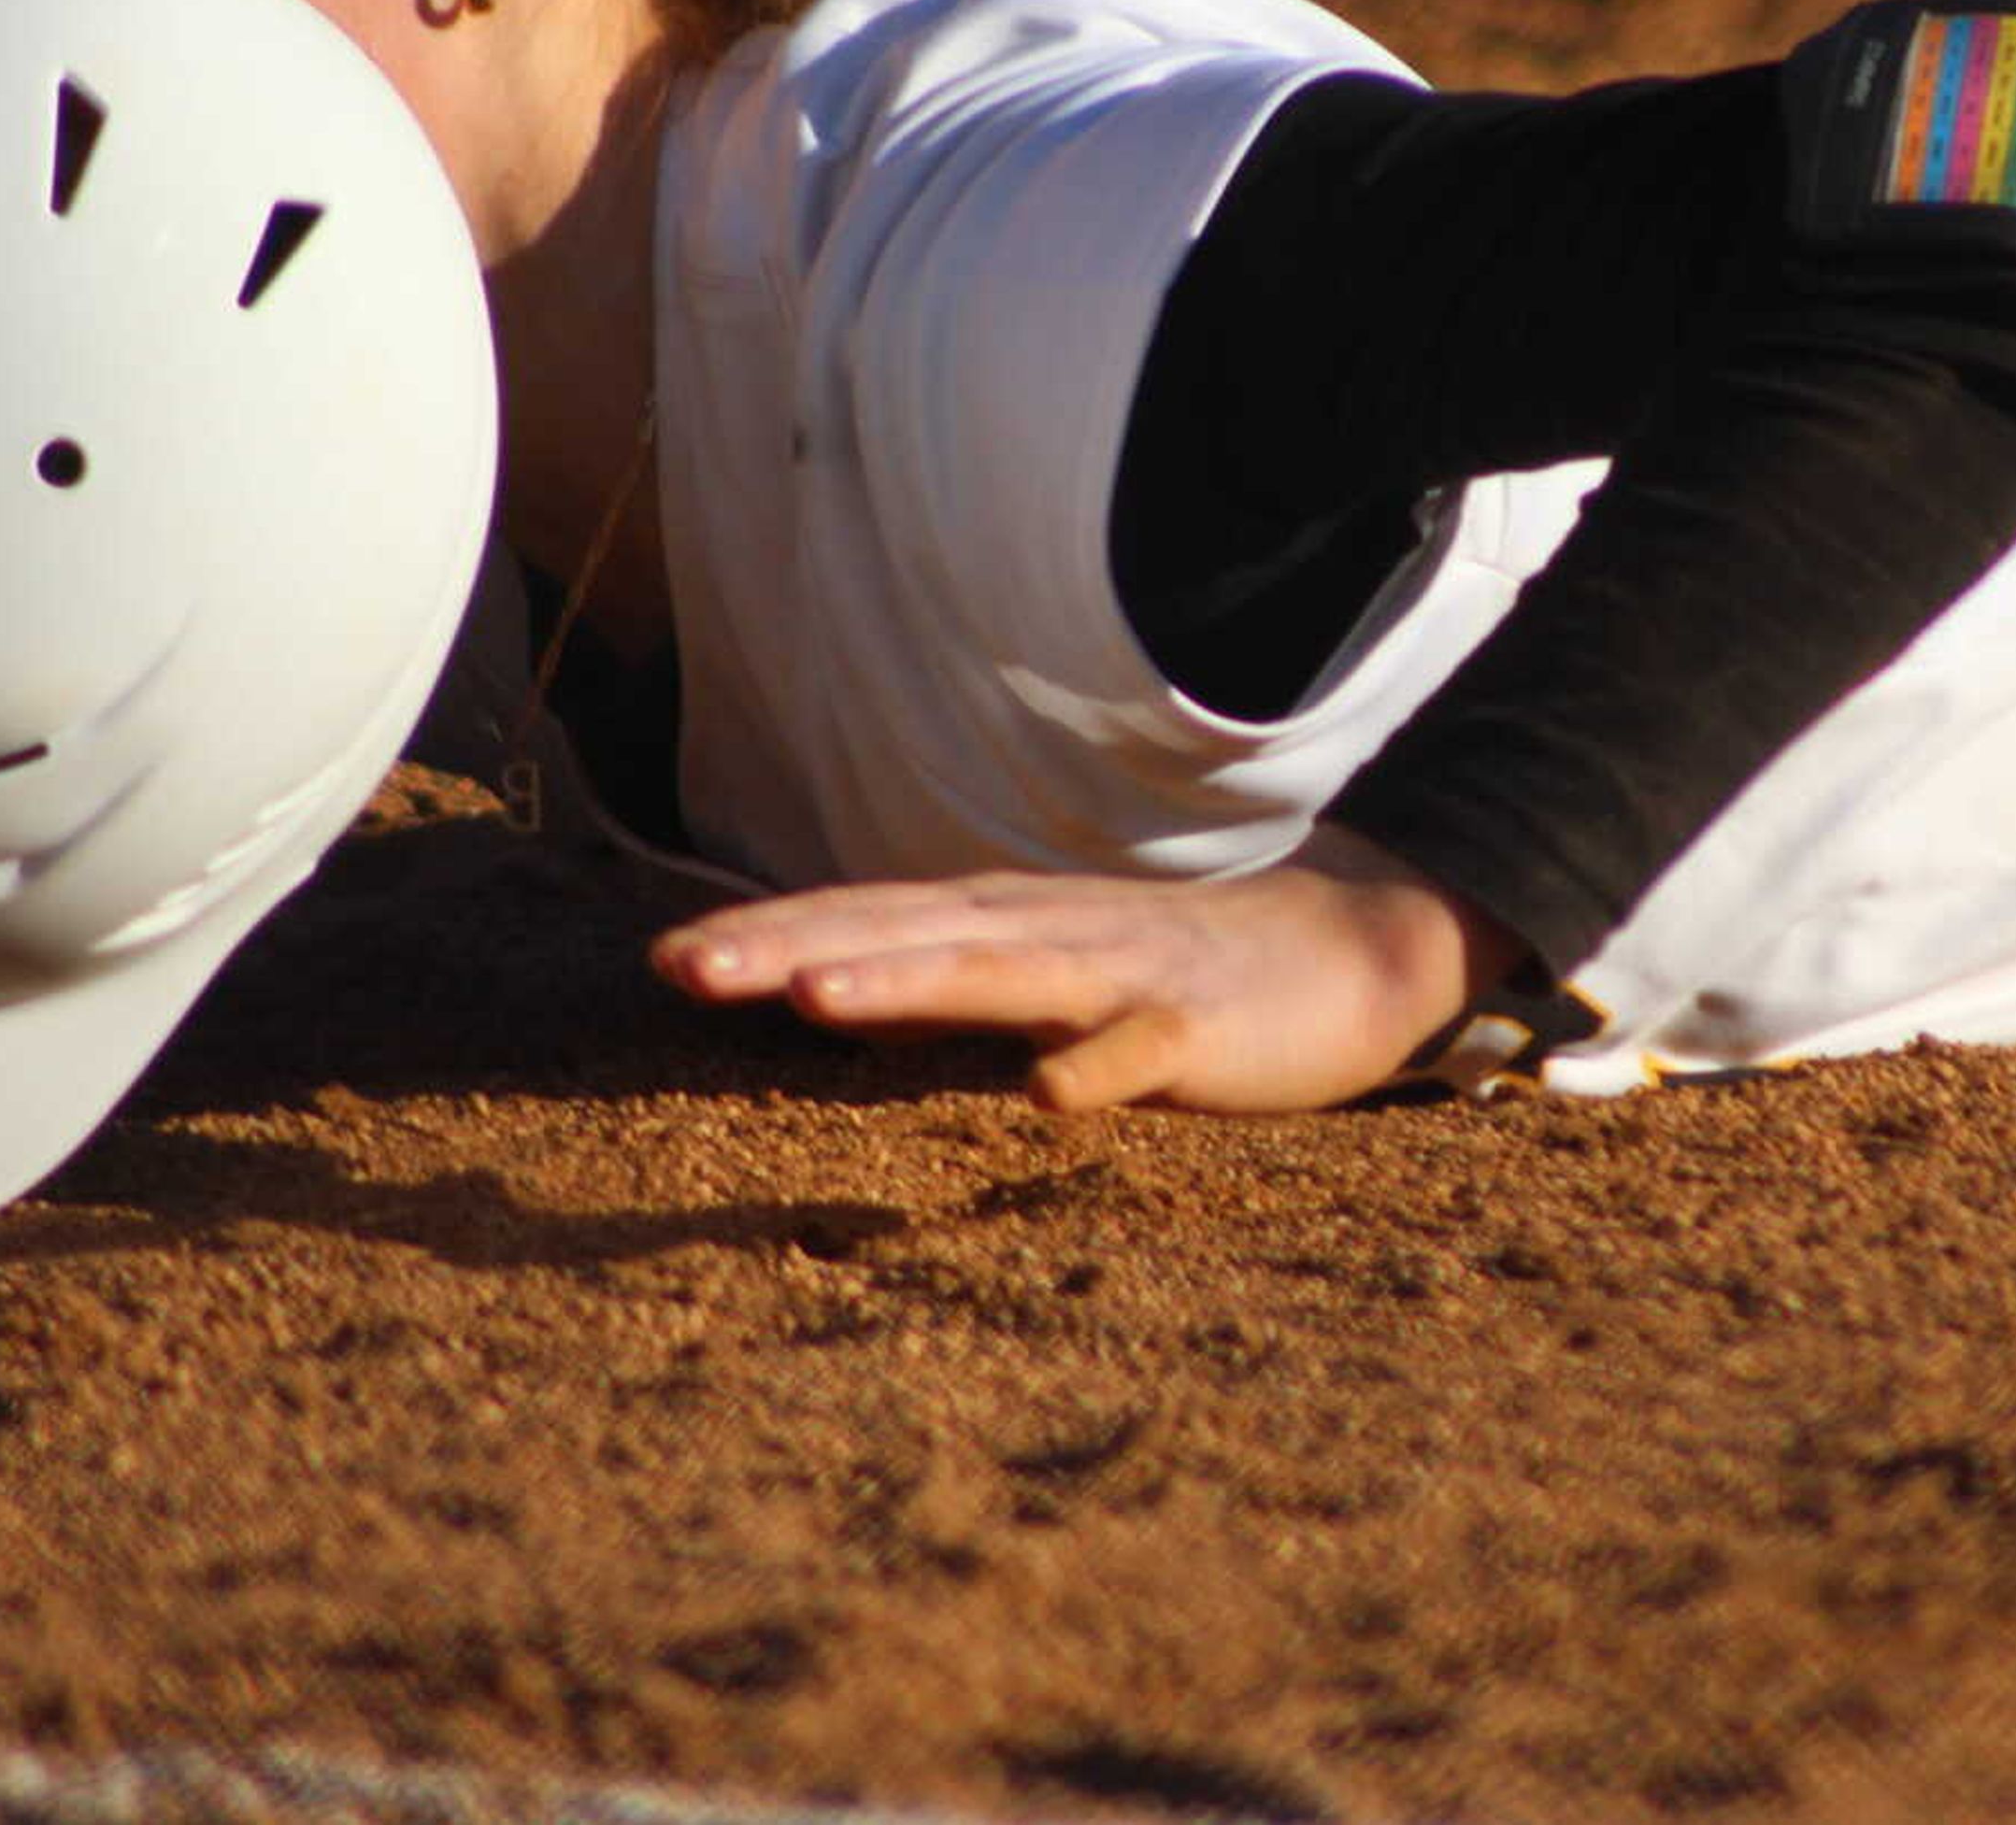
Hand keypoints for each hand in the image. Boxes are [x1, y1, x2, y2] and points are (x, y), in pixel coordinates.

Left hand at [647, 827, 1521, 1112]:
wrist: (1353, 952)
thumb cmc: (1176, 975)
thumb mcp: (1040, 973)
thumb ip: (935, 987)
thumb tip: (817, 997)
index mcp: (1003, 919)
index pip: (865, 917)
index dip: (767, 931)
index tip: (662, 957)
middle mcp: (1049, 929)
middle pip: (905, 932)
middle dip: (793, 946)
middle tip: (684, 967)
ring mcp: (1125, 974)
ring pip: (1005, 974)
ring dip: (908, 982)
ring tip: (814, 998)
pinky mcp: (1201, 1029)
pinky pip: (1143, 1052)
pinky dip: (1096, 1069)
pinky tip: (1046, 1099)